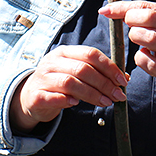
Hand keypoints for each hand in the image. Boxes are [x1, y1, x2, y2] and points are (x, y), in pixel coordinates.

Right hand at [9, 45, 129, 132]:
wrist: (30, 97)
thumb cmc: (59, 84)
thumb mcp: (76, 73)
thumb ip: (98, 73)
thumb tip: (124, 78)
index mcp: (65, 52)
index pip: (90, 54)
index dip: (109, 67)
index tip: (122, 80)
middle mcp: (52, 62)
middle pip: (82, 69)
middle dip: (104, 83)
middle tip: (118, 95)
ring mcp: (42, 78)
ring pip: (70, 83)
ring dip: (92, 94)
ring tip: (106, 102)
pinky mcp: (36, 96)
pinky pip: (53, 97)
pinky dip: (67, 100)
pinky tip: (77, 104)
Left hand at [99, 0, 155, 113]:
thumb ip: (153, 14)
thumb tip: (120, 8)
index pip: (146, 5)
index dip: (122, 7)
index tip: (105, 10)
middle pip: (147, 17)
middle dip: (130, 20)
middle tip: (129, 26)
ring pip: (148, 38)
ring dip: (136, 38)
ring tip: (140, 41)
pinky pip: (147, 62)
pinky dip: (140, 58)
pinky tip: (146, 56)